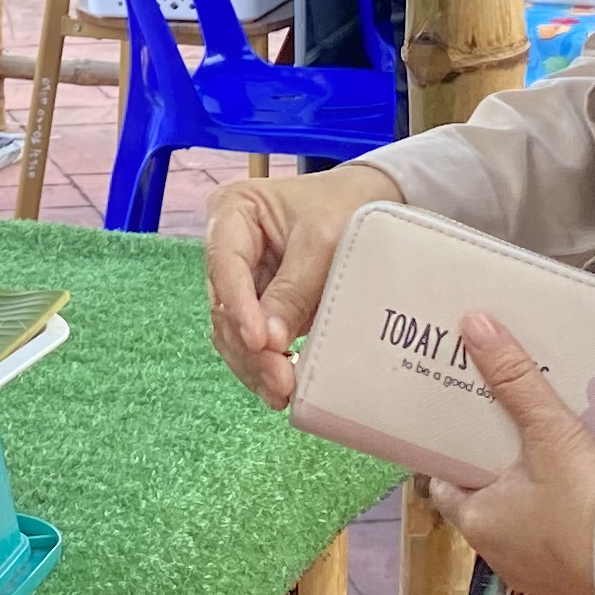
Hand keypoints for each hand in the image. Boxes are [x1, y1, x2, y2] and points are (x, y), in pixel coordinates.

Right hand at [202, 163, 394, 407]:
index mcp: (231, 213)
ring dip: (254, 364)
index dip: (239, 306)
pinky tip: (279, 389)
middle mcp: (226, 248)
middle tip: (280, 380)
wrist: (368, 201)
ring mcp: (241, 280)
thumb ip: (295, 288)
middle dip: (250, 346)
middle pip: (225, 304)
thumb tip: (269, 343)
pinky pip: (252, 340)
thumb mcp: (323, 240)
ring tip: (281, 392)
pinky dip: (264, 365)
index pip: (225, 264)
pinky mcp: (258, 305)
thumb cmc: (343, 206)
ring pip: (233, 330)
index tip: (260, 341)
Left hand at [421, 314, 594, 594]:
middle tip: (514, 425)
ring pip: (523, 520)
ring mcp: (536, 572)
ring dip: (534, 492)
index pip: (446, 482)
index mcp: (477, 520)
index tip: (466, 422)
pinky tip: (588, 492)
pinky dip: (565, 517)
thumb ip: (514, 380)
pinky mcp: (572, 584)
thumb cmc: (585, 504)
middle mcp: (497, 552)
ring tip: (554, 450)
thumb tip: (473, 324)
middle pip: (486, 498)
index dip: (453, 451)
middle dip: (499, 465)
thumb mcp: (549, 434)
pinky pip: (558, 541)